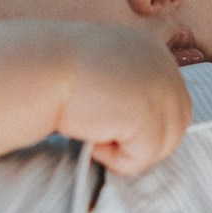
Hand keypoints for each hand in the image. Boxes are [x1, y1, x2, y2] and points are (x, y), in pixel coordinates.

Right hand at [55, 24, 194, 176]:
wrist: (37, 67)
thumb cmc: (53, 71)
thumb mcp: (102, 70)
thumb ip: (128, 88)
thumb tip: (136, 122)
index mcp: (153, 52)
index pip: (169, 104)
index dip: (138, 121)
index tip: (102, 114)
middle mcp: (166, 67)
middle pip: (175, 127)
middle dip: (139, 138)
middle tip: (97, 127)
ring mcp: (163, 90)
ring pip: (160, 146)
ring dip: (123, 147)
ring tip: (91, 125)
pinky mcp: (152, 116)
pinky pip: (140, 159)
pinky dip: (111, 157)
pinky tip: (89, 131)